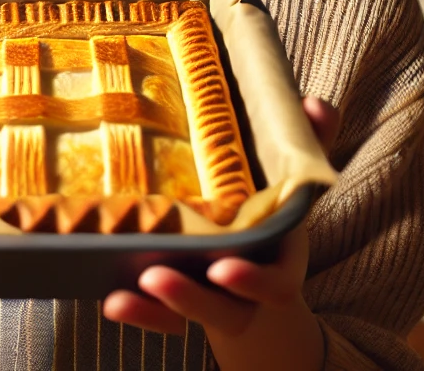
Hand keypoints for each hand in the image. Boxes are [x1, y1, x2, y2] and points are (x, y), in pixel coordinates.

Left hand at [101, 97, 341, 370]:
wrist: (256, 264)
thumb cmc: (272, 211)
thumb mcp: (290, 178)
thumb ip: (309, 144)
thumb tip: (313, 104)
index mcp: (276, 263)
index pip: (275, 284)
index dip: (253, 281)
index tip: (224, 267)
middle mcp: (242, 292)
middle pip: (223, 310)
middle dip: (190, 298)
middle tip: (155, 277)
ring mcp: (206, 301)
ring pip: (183, 319)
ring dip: (153, 311)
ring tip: (118, 297)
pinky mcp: (172, 304)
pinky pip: (156, 318)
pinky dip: (137, 312)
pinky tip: (110, 299)